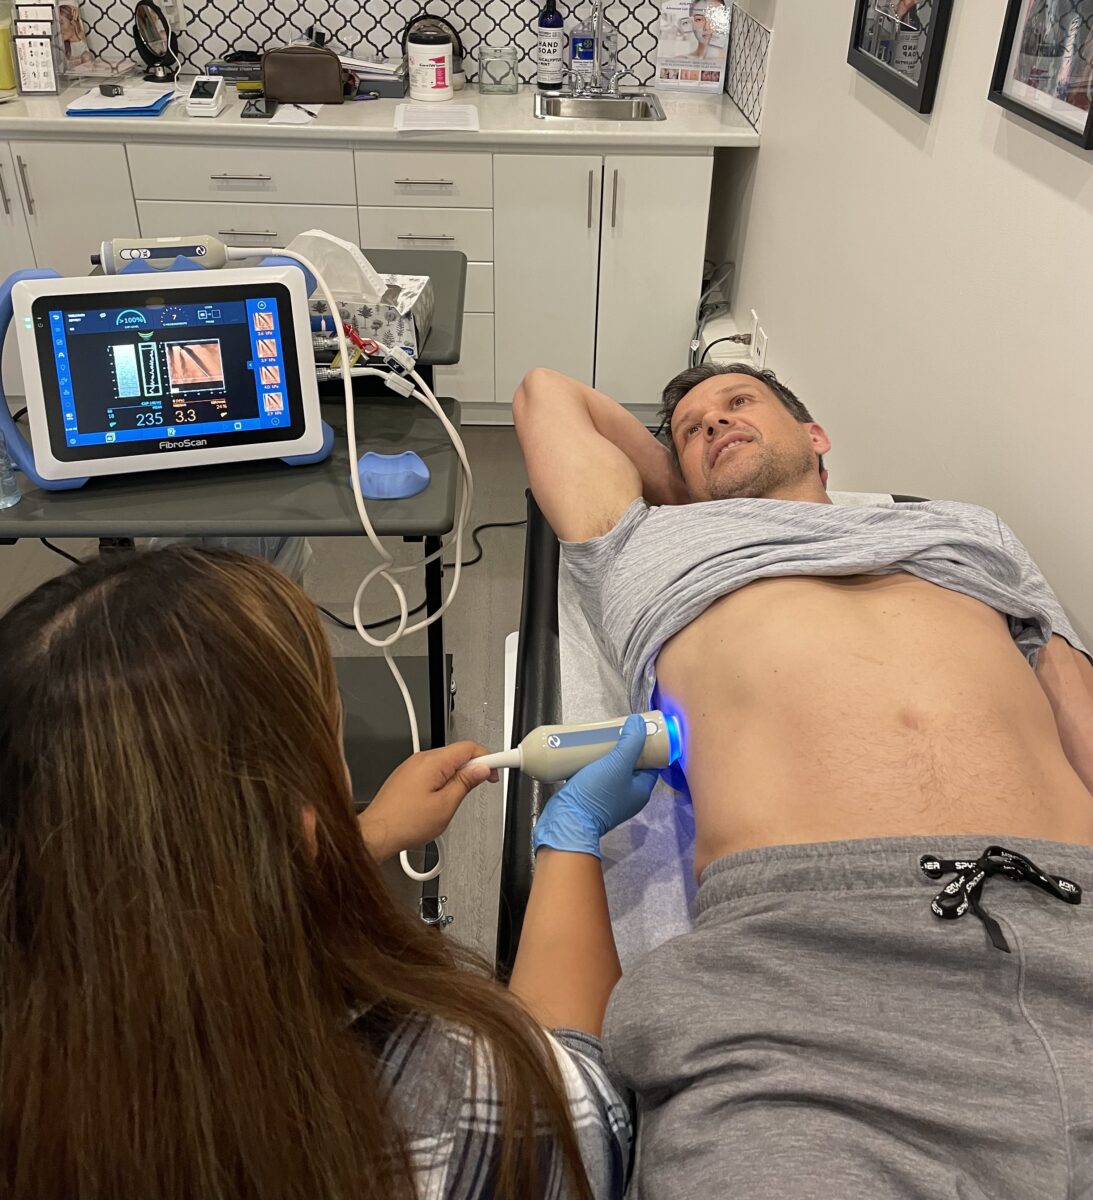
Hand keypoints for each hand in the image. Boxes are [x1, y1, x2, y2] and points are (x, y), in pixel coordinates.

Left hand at [358, 742, 496, 861]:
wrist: (376, 833)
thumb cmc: (405, 823)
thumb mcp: (446, 806)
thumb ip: (466, 783)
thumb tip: (481, 769)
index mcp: (433, 762)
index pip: (470, 748)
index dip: (489, 758)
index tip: (500, 766)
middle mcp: (421, 759)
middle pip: (458, 754)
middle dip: (473, 769)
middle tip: (479, 788)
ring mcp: (412, 766)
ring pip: (445, 764)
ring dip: (457, 777)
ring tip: (453, 801)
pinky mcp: (407, 776)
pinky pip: (432, 771)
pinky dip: (443, 781)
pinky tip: (439, 800)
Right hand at [532, 715, 659, 857]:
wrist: (566, 821)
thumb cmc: (597, 794)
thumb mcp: (618, 764)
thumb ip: (631, 742)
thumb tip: (639, 721)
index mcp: (640, 790)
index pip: (651, 764)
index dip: (647, 746)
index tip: (637, 730)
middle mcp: (627, 795)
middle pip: (630, 765)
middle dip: (622, 747)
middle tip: (614, 731)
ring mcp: (608, 798)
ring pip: (610, 770)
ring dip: (605, 755)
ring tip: (598, 738)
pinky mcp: (590, 798)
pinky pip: (594, 776)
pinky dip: (591, 764)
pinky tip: (583, 752)